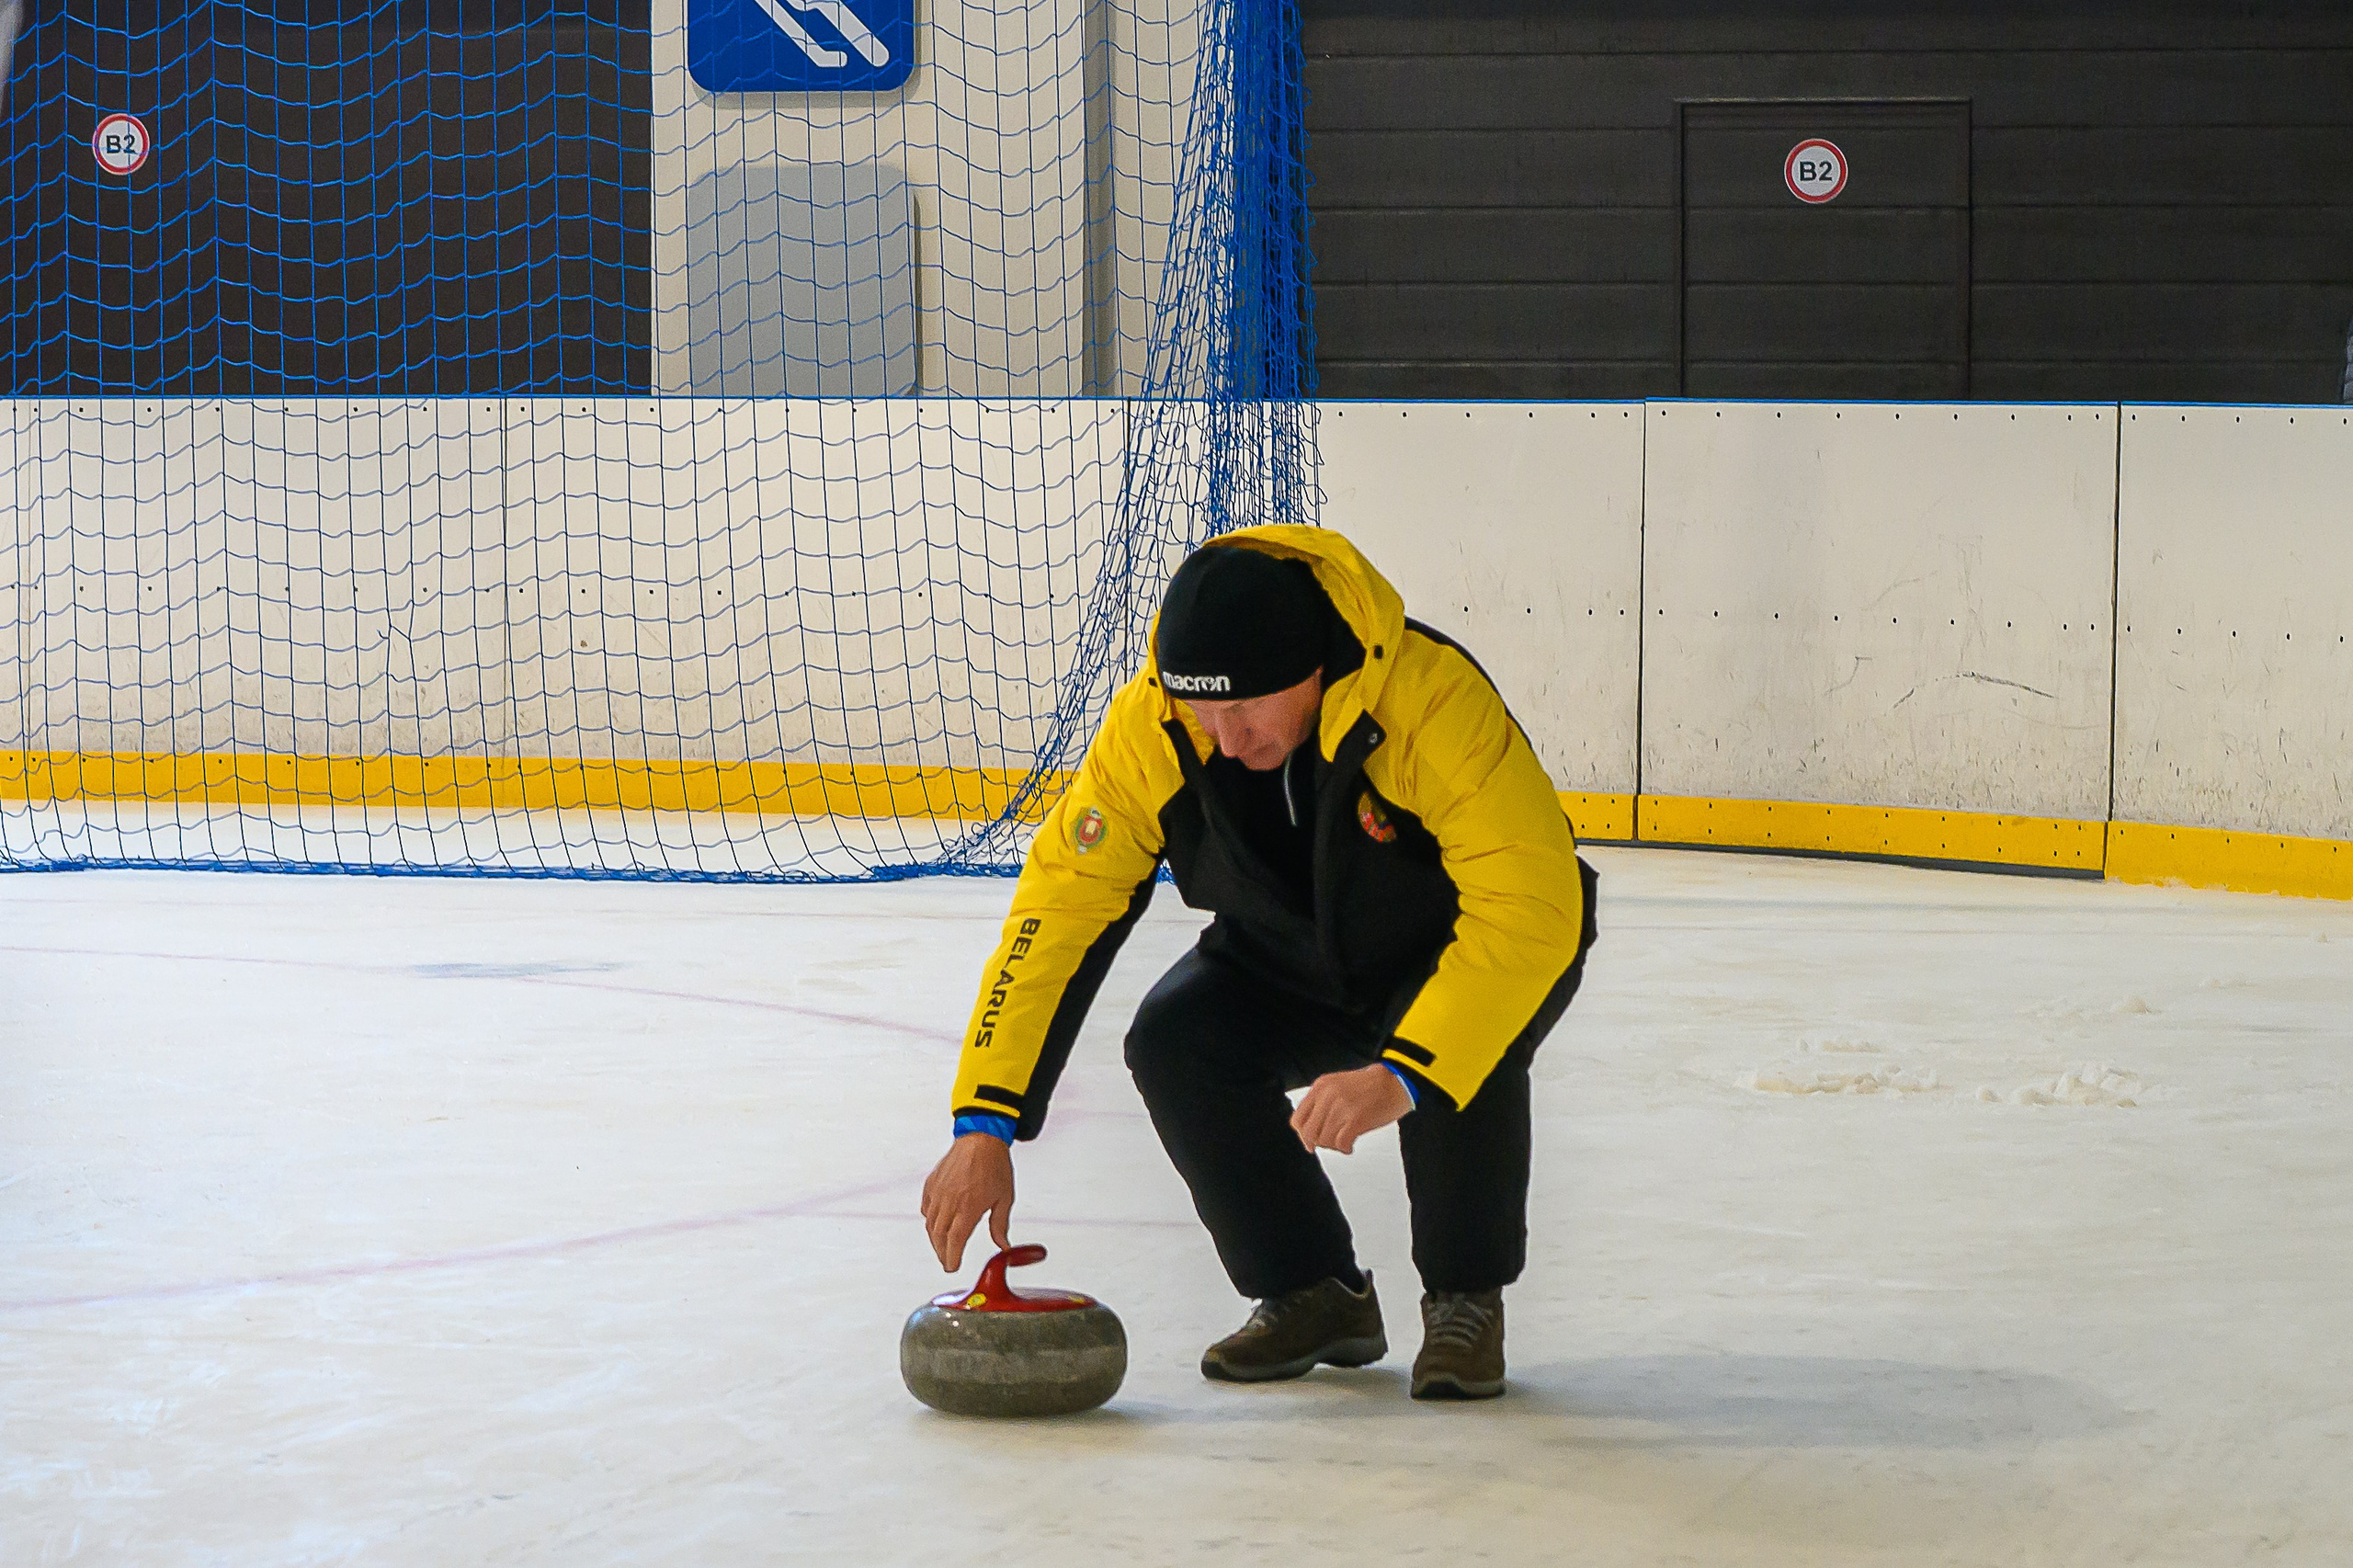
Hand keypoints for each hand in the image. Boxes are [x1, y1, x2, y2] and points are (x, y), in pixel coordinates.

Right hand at [920, 1132, 1015, 1271]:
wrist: (981, 1138)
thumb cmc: (995, 1165)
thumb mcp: (1004, 1198)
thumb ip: (1000, 1225)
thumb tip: (1003, 1247)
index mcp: (968, 1207)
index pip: (954, 1241)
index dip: (951, 1258)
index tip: (952, 1267)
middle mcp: (949, 1201)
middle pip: (939, 1236)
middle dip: (942, 1252)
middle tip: (948, 1260)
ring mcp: (938, 1192)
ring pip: (930, 1224)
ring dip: (935, 1239)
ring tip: (943, 1246)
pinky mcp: (932, 1184)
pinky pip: (926, 1208)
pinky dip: (930, 1219)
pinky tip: (937, 1223)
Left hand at [1291, 1062, 1413, 1155]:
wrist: (1396, 1081)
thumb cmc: (1370, 1087)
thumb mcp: (1338, 1086)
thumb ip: (1322, 1103)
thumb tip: (1310, 1134)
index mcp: (1320, 1086)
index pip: (1298, 1119)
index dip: (1303, 1135)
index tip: (1312, 1142)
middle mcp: (1327, 1095)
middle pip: (1309, 1133)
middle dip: (1319, 1143)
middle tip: (1332, 1144)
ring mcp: (1341, 1107)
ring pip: (1324, 1140)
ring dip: (1334, 1146)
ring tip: (1345, 1142)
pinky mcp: (1356, 1119)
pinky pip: (1341, 1143)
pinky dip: (1344, 1149)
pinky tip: (1350, 1147)